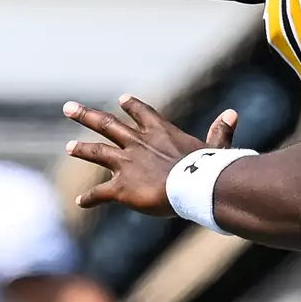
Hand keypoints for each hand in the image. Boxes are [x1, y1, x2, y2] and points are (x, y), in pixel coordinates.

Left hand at [63, 95, 237, 214]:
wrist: (193, 185)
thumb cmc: (208, 168)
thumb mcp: (214, 148)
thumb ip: (220, 132)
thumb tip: (233, 114)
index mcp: (159, 131)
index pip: (142, 113)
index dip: (132, 106)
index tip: (123, 99)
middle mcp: (137, 143)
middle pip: (106, 124)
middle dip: (86, 115)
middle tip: (68, 107)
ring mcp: (126, 164)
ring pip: (97, 152)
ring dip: (82, 149)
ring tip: (69, 147)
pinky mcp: (121, 187)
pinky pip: (101, 193)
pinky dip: (90, 198)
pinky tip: (80, 201)